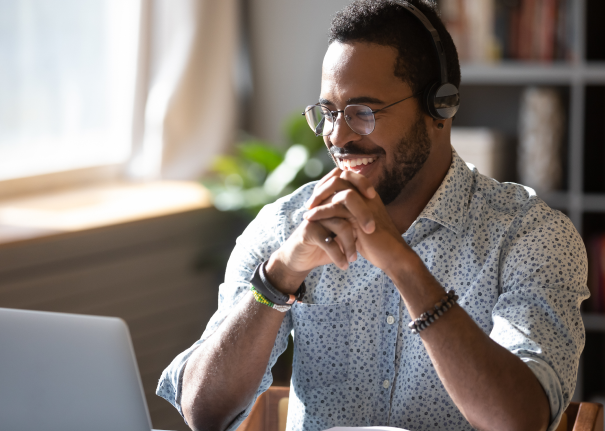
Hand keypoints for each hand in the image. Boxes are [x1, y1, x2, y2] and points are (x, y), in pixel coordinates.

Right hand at [266, 168, 376, 292]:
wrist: (301, 258)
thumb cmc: (326, 244)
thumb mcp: (342, 231)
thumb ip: (355, 220)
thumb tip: (380, 215)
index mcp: (331, 200)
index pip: (347, 181)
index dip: (362, 183)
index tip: (374, 196)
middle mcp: (323, 205)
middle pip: (346, 200)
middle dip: (363, 216)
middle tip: (371, 231)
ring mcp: (315, 217)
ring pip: (341, 225)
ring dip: (350, 244)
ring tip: (354, 259)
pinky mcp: (308, 231)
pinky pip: (329, 242)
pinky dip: (339, 256)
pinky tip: (344, 265)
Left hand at [304, 169, 408, 272]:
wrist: (391, 256)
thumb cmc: (376, 243)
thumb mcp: (360, 224)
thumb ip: (349, 213)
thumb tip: (331, 208)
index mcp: (368, 194)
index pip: (346, 176)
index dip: (329, 182)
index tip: (317, 196)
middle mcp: (367, 195)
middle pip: (340, 177)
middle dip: (322, 187)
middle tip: (310, 202)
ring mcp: (365, 203)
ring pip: (338, 188)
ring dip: (319, 197)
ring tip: (307, 210)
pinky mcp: (361, 216)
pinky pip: (336, 207)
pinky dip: (320, 211)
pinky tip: (310, 218)